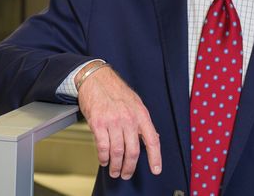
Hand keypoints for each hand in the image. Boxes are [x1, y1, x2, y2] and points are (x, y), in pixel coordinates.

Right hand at [76, 65, 161, 179]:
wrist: (97, 79)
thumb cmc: (115, 90)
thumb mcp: (135, 103)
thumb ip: (142, 121)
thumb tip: (152, 138)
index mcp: (141, 114)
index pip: (152, 140)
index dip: (155, 157)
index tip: (156, 169)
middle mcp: (128, 119)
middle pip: (132, 151)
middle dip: (130, 167)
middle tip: (126, 174)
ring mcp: (113, 121)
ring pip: (117, 152)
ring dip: (115, 165)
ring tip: (114, 170)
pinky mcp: (98, 123)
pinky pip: (102, 146)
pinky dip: (103, 157)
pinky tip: (104, 160)